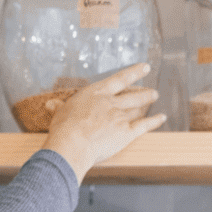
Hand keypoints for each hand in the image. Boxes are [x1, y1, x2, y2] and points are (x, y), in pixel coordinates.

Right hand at [40, 63, 165, 183]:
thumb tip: (50, 104)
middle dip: (143, 91)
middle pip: (132, 94)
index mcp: (96, 94)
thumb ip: (59, 108)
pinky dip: (154, 121)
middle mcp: (111, 103)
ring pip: (138, 107)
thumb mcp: (59, 113)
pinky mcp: (126, 132)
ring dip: (147, 102)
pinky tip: (161, 118)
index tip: (144, 67)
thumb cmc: (64, 128)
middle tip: (152, 90)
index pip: (119, 80)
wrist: (73, 144)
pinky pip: (144, 125)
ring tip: (154, 97)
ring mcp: (120, 117)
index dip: (133, 73)